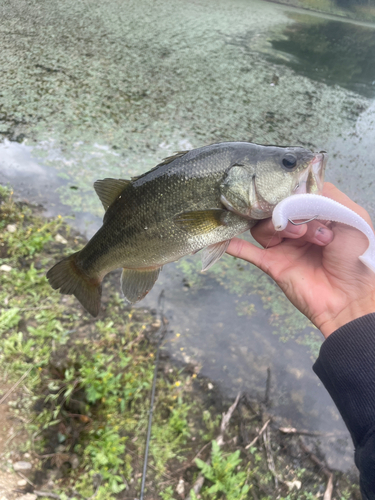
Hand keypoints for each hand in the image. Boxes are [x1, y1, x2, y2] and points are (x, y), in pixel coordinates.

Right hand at [226, 183, 374, 337]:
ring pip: (263, 225)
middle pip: (275, 207)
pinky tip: (223, 238)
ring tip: (299, 237)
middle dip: (290, 211)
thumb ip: (329, 197)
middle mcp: (298, 228)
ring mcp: (284, 246)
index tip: (298, 194)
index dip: (295, 191)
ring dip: (276, 226)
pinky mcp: (273, 264)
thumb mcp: (353, 218)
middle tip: (308, 225)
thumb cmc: (358, 259)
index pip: (295, 192)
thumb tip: (301, 187)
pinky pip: (247, 251)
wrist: (351, 299)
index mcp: (317, 214)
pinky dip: (234, 244)